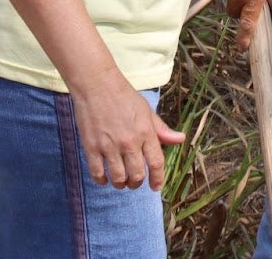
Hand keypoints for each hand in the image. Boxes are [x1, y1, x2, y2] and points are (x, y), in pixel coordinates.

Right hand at [71, 66, 185, 190]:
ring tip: (121, 182)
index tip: (156, 187)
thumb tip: (180, 139)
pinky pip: (97, 173)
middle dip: (137, 183)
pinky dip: (102, 181)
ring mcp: (109, 146)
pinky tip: (104, 179)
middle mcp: (129, 142)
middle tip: (135, 182)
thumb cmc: (124, 97)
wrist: (97, 85)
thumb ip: (162, 129)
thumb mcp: (147, 111)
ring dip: (121, 184)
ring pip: (118, 178)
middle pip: (137, 175)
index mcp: (145, 132)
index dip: (158, 178)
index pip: (156, 163)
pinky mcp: (91, 147)